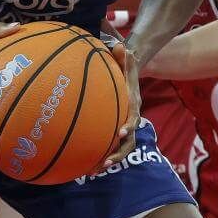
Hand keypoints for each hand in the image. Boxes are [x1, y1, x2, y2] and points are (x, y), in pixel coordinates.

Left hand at [99, 42, 140, 168]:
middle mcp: (130, 121)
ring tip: (92, 171)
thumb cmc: (126, 69)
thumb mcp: (127, 60)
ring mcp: (123, 129)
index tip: (121, 132)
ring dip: (108, 161)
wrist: (130, 77)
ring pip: (119, 150)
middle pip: (129, 143)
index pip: (134, 119)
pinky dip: (98, 156)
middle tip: (105, 163)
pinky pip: (108, 146)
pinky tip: (82, 165)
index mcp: (134, 106)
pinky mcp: (113, 132)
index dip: (129, 126)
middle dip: (118, 154)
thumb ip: (123, 56)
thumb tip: (121, 45)